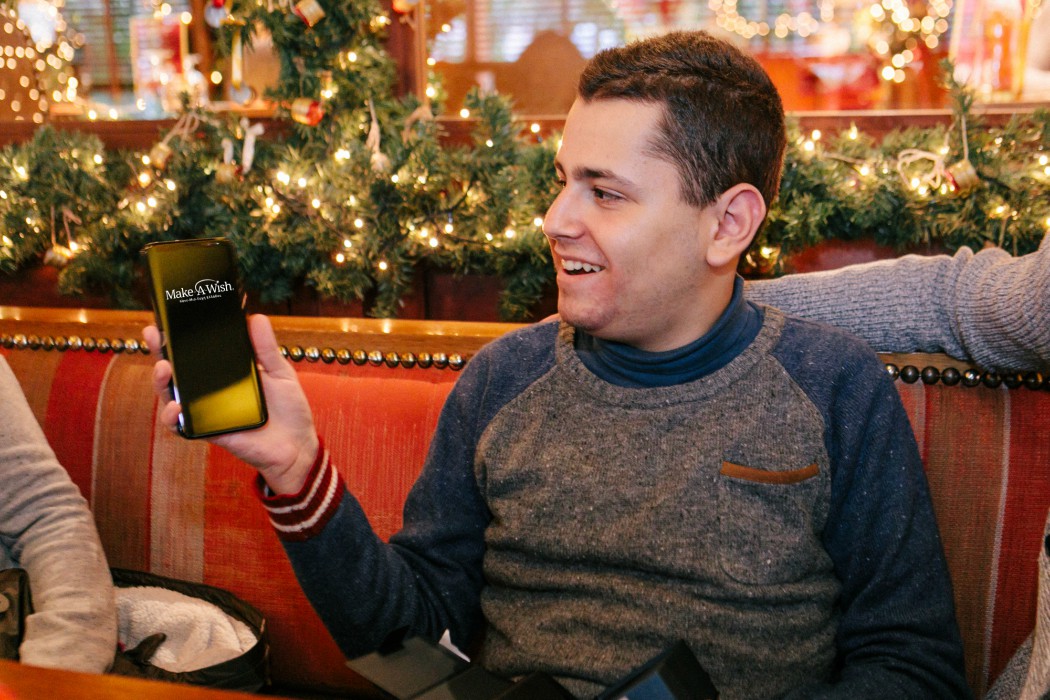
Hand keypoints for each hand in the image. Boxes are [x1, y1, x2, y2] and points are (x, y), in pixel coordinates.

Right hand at [144, 314, 318, 494]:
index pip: (196, 352)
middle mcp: (210, 390)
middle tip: (154, 335)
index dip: (178, 337)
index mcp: (225, 372)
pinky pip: (183, 427)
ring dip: (162, 383)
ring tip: (163, 369)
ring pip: (172, 396)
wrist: (298, 445)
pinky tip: (176, 408)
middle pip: (177, 370)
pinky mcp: (209, 432)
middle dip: (160, 352)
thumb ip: (265, 348)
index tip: (166, 319)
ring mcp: (207, 411)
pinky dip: (173, 419)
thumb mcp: (279, 372)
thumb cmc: (288, 408)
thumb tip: (256, 318)